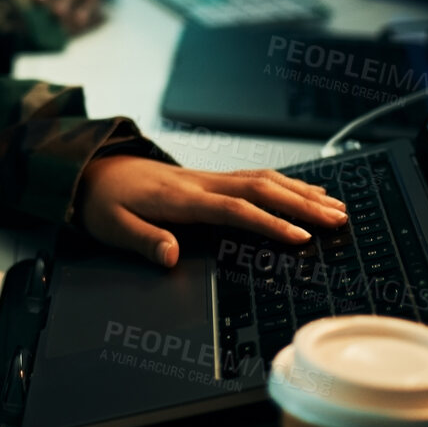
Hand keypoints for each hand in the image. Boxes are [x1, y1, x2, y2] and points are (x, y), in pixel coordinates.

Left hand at [73, 156, 347, 267]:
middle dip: (302, 204)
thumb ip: (142, 240)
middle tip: (338, 219)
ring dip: (300, 191)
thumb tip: (170, 256)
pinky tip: (305, 190)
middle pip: (260, 188)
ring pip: (262, 178)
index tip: (301, 238)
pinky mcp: (207, 178)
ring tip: (336, 206)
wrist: (89, 170)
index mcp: (180, 197)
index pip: (234, 209)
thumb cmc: (101, 202)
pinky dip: (284, 182)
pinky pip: (253, 176)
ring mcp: (205, 177)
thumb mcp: (111, 226)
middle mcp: (199, 182)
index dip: (269, 223)